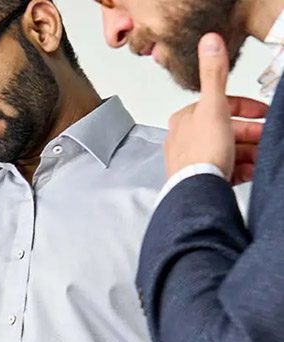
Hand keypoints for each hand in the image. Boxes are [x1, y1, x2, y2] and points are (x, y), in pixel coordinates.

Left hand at [165, 33, 266, 183]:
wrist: (196, 189)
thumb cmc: (202, 151)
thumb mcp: (213, 106)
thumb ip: (214, 75)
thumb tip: (209, 42)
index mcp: (186, 119)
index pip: (221, 106)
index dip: (246, 108)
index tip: (263, 113)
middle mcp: (185, 139)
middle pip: (227, 130)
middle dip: (250, 133)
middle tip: (265, 138)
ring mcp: (191, 160)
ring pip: (228, 150)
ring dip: (249, 152)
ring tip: (260, 157)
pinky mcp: (199, 179)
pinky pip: (225, 170)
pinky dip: (241, 169)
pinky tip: (250, 171)